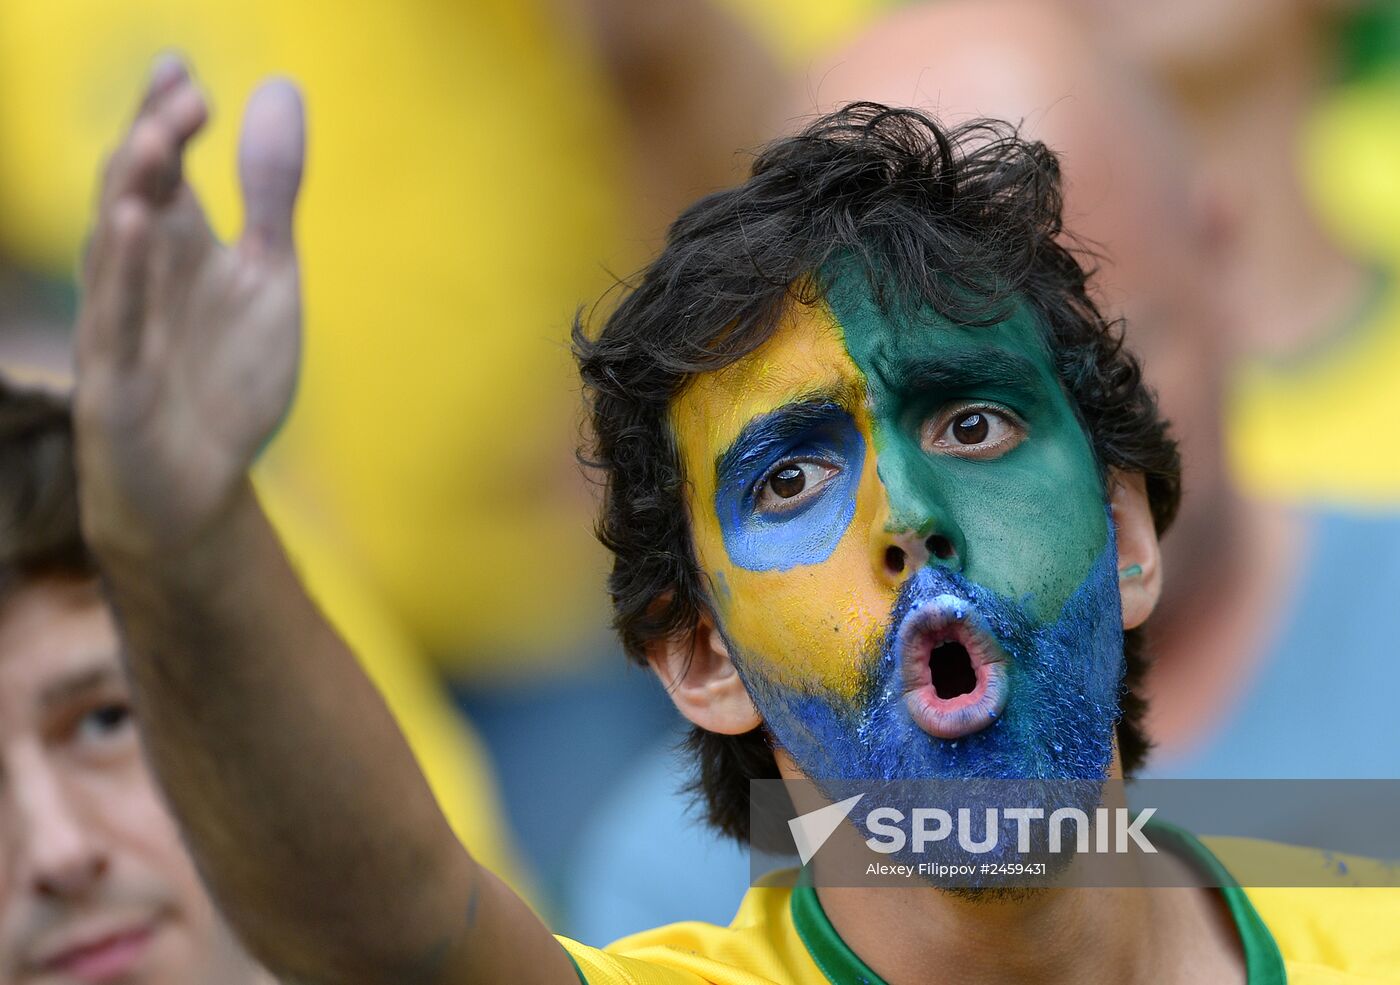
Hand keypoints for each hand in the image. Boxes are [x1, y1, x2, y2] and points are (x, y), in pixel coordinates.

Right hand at [74, 57, 304, 559]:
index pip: (160, 166)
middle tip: (184, 94)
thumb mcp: (267, 275)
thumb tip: (281, 86)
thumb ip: (271, 192)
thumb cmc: (225, 377)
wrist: (200, 487)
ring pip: (113, 251)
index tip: (181, 70)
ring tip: (150, 140)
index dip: (165, 117)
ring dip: (128, 193)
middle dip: (153, 141)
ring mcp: (120, 328)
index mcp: (173, 246)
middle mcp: (138, 276)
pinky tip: (133, 227)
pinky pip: (117, 322)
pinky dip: (125, 275)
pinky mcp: (116, 384)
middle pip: (133, 194)